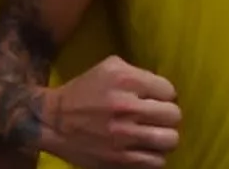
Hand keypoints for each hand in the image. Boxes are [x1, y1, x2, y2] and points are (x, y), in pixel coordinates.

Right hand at [39, 55, 179, 168]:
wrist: (54, 122)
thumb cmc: (84, 91)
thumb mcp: (108, 68)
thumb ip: (137, 74)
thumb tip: (163, 89)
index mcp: (124, 79)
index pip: (169, 90)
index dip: (162, 95)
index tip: (153, 100)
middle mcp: (126, 106)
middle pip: (174, 115)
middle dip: (166, 116)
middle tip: (156, 118)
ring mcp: (124, 135)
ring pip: (170, 140)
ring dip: (164, 138)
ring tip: (154, 135)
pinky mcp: (121, 159)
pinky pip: (157, 161)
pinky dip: (154, 156)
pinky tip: (144, 149)